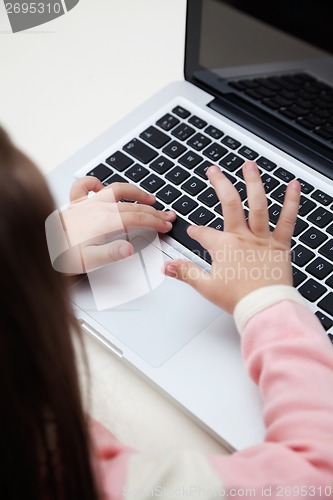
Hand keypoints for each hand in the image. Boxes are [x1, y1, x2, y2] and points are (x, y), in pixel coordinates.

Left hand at [58, 176, 175, 272]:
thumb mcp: (90, 261)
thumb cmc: (63, 256)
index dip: (155, 221)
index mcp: (104, 221)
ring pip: (116, 189)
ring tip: (149, 198)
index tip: (166, 225)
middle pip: (132, 206)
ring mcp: (87, 203)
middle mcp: (97, 208)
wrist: (41, 250)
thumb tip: (130, 248)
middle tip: (167, 216)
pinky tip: (102, 187)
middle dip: (153, 211)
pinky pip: (84, 186)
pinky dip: (96, 183)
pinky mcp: (75, 204)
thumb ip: (111, 254)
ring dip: (135, 192)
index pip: (137, 218)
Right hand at [164, 162, 300, 312]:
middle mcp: (242, 237)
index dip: (196, 231)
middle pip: (229, 203)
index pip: (203, 233)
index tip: (194, 231)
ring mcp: (262, 238)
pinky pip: (287, 219)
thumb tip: (167, 267)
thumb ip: (186, 273)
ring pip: (258, 204)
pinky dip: (292, 202)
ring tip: (249, 165)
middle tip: (214, 171)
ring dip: (253, 182)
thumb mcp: (206, 286)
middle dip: (220, 184)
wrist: (265, 307)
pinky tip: (293, 186)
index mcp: (223, 247)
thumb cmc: (239, 299)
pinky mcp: (280, 244)